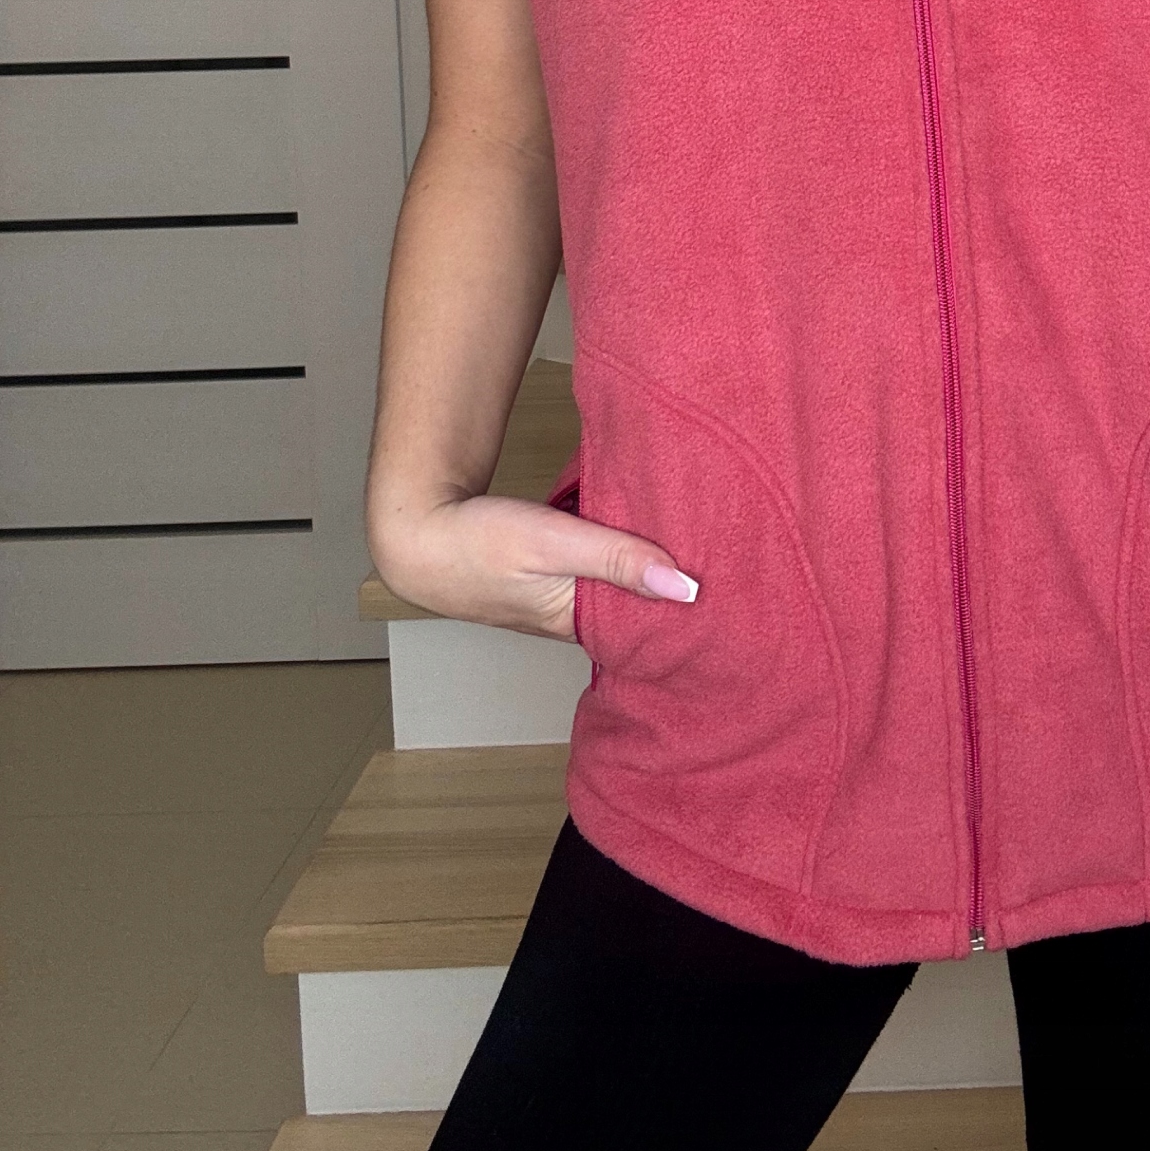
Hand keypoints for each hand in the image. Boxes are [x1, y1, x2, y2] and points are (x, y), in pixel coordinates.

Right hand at [372, 494, 698, 642]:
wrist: (414, 532)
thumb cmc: (476, 544)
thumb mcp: (554, 545)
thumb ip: (617, 560)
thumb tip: (686, 588)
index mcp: (580, 622)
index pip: (652, 625)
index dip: (690, 608)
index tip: (734, 588)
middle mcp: (574, 617)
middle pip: (639, 604)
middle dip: (675, 583)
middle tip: (728, 555)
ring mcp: (559, 596)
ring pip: (618, 582)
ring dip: (647, 562)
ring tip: (697, 538)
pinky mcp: (547, 573)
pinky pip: (597, 565)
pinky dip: (618, 548)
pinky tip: (641, 525)